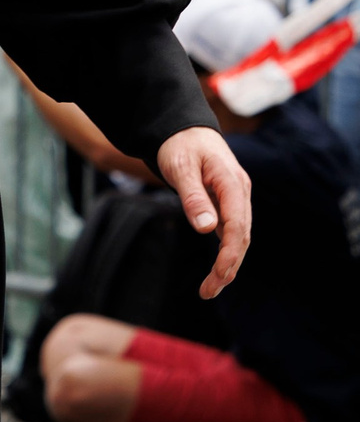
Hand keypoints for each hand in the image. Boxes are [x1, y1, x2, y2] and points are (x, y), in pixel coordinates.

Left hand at [156, 125, 249, 297]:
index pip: (237, 225)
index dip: (230, 253)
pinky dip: (225, 252)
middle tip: (208, 292)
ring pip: (238, 237)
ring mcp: (236, 199)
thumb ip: (193, 197)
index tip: (218, 274)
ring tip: (210, 289)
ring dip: (228, 264)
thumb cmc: (180, 145)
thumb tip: (207, 229)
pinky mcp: (227, 203)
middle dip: (228, 267)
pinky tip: (216, 271)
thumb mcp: (180, 168)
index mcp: (233, 184)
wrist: (183, 129)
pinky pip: (231, 231)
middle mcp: (240, 193)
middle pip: (241, 236)